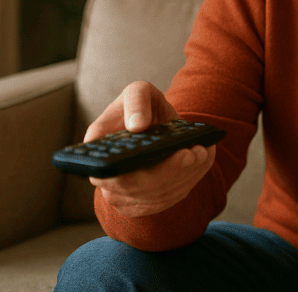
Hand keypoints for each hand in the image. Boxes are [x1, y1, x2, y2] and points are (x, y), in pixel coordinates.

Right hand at [85, 81, 217, 217]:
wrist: (155, 126)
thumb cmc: (142, 109)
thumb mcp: (138, 92)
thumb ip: (135, 100)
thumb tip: (137, 125)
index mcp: (96, 152)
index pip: (106, 169)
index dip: (133, 168)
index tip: (159, 155)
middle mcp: (106, 180)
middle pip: (137, 187)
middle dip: (168, 171)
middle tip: (191, 153)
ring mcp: (125, 197)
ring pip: (157, 195)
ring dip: (183, 175)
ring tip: (201, 153)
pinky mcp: (146, 204)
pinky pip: (169, 198)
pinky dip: (188, 180)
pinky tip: (200, 162)